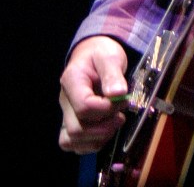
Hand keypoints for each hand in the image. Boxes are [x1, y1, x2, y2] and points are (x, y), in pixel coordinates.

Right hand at [59, 36, 127, 154]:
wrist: (93, 54)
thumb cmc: (101, 53)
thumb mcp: (110, 56)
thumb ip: (113, 74)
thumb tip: (118, 94)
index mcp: (72, 81)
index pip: (84, 107)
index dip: (106, 109)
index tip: (123, 100)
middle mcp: (65, 101)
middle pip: (76, 129)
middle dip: (104, 127)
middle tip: (121, 115)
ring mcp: (66, 114)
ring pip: (72, 141)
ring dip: (98, 138)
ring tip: (114, 122)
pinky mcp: (71, 122)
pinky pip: (73, 144)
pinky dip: (91, 144)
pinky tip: (106, 130)